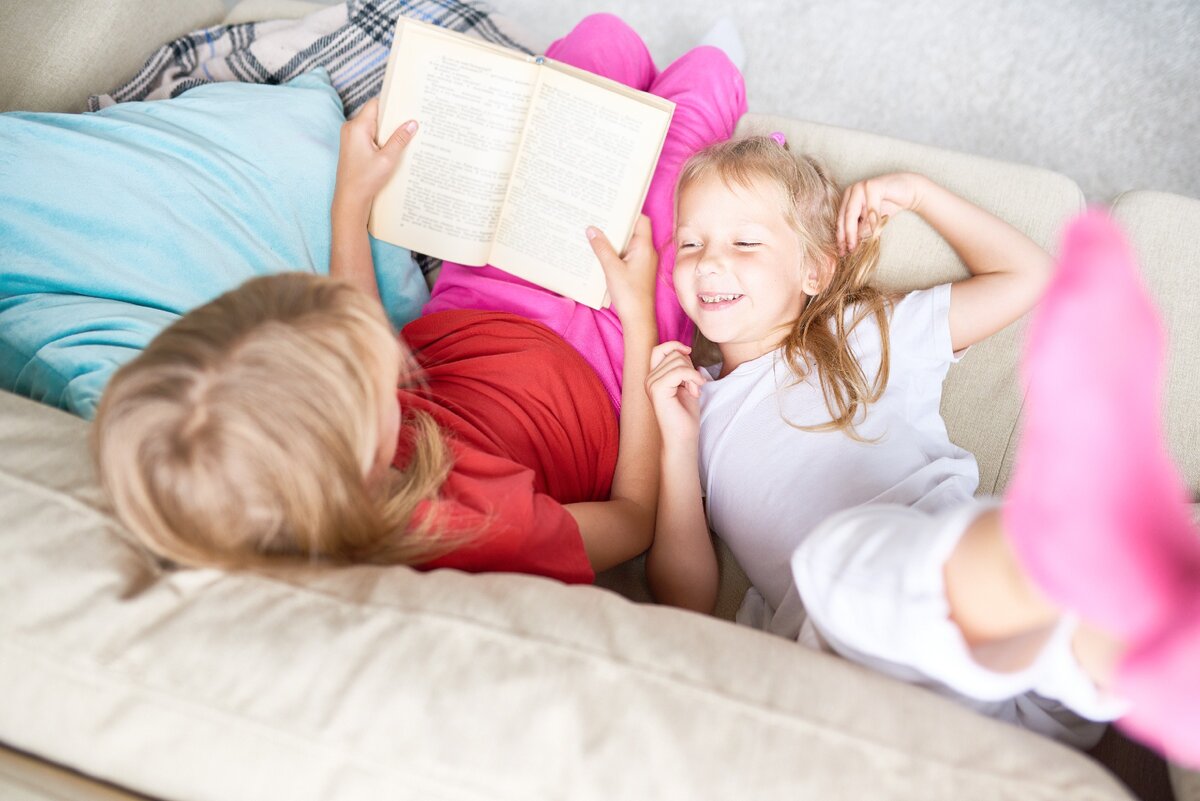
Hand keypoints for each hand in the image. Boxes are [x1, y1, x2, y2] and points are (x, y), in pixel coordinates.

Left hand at [333, 97, 416, 214]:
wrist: (350, 199)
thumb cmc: (365, 180)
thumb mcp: (387, 159)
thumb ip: (400, 139)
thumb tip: (412, 123)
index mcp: (357, 127)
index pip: (376, 104)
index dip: (391, 104)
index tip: (407, 106)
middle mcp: (351, 128)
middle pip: (375, 115)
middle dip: (392, 120)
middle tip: (410, 123)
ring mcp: (350, 137)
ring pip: (373, 126)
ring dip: (387, 132)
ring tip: (404, 138)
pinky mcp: (352, 146)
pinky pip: (369, 136)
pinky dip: (381, 140)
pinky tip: (393, 149)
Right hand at [587, 215, 656, 327]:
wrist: (638, 319)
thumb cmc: (630, 295)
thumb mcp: (611, 268)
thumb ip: (601, 247)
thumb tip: (592, 229)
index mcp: (644, 247)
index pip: (640, 219)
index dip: (628, 211)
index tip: (612, 206)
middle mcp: (647, 252)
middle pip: (633, 230)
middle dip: (616, 225)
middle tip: (599, 218)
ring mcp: (643, 262)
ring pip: (628, 243)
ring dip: (614, 239)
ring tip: (597, 233)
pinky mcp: (637, 271)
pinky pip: (626, 255)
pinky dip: (615, 251)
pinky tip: (601, 253)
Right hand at [646, 341, 707, 443]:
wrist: (682, 437)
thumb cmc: (685, 414)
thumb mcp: (685, 384)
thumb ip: (682, 367)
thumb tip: (685, 350)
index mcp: (653, 377)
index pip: (659, 349)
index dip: (674, 345)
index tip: (689, 351)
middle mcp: (649, 379)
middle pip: (674, 354)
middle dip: (690, 367)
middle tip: (694, 386)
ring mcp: (651, 383)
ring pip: (678, 361)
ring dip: (693, 375)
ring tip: (693, 391)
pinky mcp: (658, 389)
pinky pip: (680, 371)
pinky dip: (693, 378)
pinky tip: (695, 392)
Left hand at [837, 172, 926, 254]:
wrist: (910, 190)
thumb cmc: (890, 205)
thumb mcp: (871, 221)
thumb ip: (860, 230)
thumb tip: (849, 246)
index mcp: (848, 198)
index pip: (840, 220)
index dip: (841, 237)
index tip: (841, 252)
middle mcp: (851, 190)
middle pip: (844, 217)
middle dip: (846, 236)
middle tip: (849, 251)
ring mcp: (861, 186)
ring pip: (853, 214)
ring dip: (856, 232)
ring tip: (856, 246)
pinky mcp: (873, 186)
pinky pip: (870, 210)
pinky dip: (872, 223)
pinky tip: (875, 232)